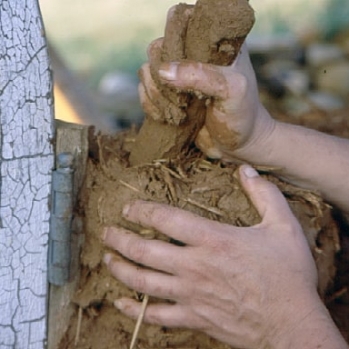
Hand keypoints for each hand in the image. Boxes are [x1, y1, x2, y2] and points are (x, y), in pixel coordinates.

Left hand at [102, 165, 326, 348]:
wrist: (293, 324)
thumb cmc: (289, 274)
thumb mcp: (284, 226)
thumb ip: (264, 194)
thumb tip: (247, 170)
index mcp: (214, 240)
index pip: (167, 219)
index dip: (143, 211)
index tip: (129, 208)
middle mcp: (195, 266)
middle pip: (145, 251)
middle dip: (121, 239)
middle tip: (107, 232)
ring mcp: (191, 295)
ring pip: (144, 282)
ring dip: (121, 269)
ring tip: (107, 259)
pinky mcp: (195, 318)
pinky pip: (157, 316)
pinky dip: (135, 311)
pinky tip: (121, 304)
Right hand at [139, 41, 275, 160]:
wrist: (240, 146)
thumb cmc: (242, 115)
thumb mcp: (231, 91)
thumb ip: (201, 76)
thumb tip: (163, 71)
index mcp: (212, 43)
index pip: (179, 27)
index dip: (173, 49)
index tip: (184, 77)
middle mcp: (192, 55)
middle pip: (156, 52)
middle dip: (161, 79)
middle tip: (181, 99)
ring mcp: (179, 77)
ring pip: (146, 73)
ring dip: (156, 96)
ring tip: (178, 112)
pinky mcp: (170, 97)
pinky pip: (145, 93)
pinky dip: (150, 106)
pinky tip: (168, 118)